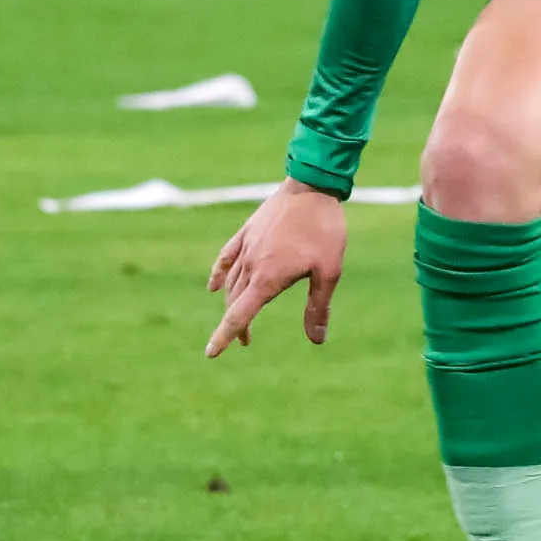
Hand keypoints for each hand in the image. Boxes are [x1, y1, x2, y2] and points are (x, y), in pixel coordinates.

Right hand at [204, 181, 348, 356]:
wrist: (313, 187)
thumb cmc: (325, 230)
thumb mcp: (329, 272)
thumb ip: (318, 307)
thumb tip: (317, 340)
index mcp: (268, 278)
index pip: (239, 315)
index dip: (225, 336)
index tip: (211, 354)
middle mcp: (251, 264)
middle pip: (234, 302)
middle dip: (235, 324)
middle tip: (243, 341)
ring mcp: (246, 246)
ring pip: (230, 282)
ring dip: (230, 303)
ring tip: (237, 318)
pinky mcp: (247, 232)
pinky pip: (225, 258)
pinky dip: (218, 274)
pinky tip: (214, 285)